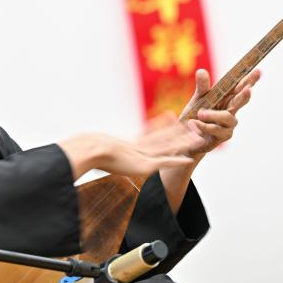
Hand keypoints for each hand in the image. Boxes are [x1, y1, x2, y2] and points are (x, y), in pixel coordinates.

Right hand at [58, 122, 201, 180]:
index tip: (172, 117)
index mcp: (130, 144)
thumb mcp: (95, 147)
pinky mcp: (145, 165)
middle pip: (164, 138)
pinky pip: (165, 162)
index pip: (150, 134)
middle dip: (179, 132)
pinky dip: (176, 161)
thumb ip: (95, 147)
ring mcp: (142, 156)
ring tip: (199, 137)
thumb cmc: (88, 150)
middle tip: (194, 124)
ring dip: (184, 144)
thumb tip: (84, 142)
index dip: (162, 126)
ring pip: (168, 147)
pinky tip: (189, 160)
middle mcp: (139, 147)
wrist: (90, 150)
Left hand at [183, 68, 259, 156]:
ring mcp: (229, 125)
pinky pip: (215, 129)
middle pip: (241, 101)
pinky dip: (203, 126)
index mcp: (227, 98)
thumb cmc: (195, 116)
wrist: (185, 138)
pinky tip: (194, 124)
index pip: (239, 87)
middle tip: (248, 90)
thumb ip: (202, 87)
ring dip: (212, 114)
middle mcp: (231, 111)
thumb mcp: (198, 99)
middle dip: (245, 95)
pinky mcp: (222, 137)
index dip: (249, 79)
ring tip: (200, 113)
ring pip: (227, 117)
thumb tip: (202, 71)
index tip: (258, 71)